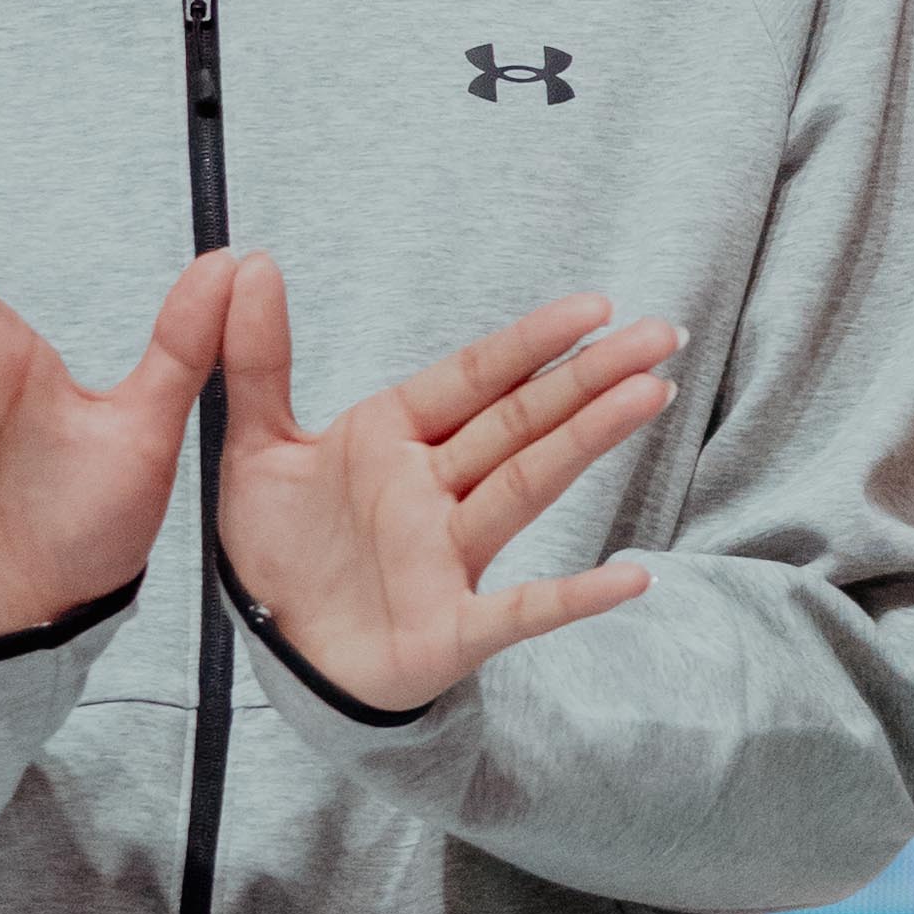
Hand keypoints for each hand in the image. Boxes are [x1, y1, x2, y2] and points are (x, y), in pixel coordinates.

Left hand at [209, 257, 681, 710]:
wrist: (279, 652)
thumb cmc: (282, 550)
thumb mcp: (256, 445)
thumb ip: (256, 357)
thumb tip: (255, 261)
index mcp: (394, 440)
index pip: (474, 379)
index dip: (531, 343)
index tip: (594, 307)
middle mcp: (434, 492)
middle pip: (521, 422)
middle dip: (588, 377)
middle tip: (659, 336)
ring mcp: (451, 559)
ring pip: (527, 488)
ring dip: (588, 444)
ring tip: (648, 396)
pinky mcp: (452, 630)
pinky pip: (521, 611)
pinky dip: (574, 597)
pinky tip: (631, 580)